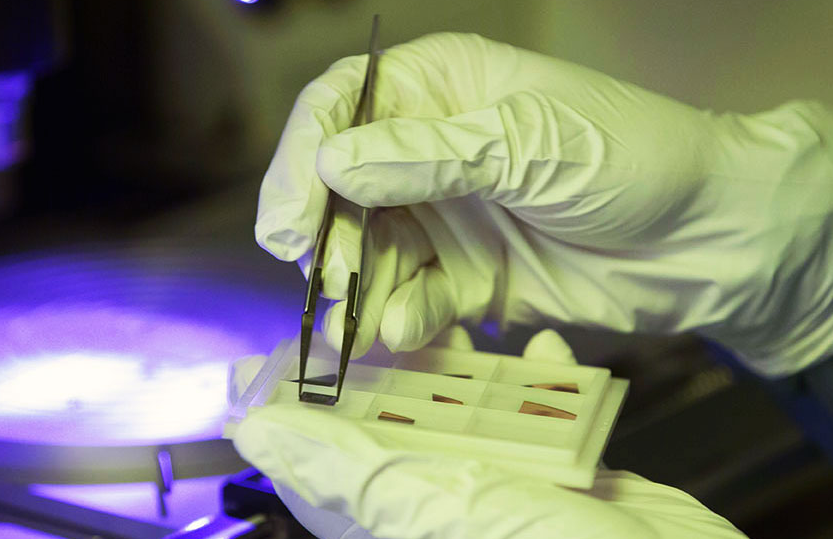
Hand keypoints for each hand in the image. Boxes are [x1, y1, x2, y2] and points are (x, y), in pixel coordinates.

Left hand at [230, 329, 745, 538]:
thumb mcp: (443, 509)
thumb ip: (351, 472)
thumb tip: (257, 436)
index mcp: (407, 521)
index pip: (323, 468)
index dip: (299, 409)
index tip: (287, 353)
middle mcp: (452, 509)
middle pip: (396, 431)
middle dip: (389, 371)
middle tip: (382, 314)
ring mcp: (516, 497)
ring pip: (468, 417)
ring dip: (464, 369)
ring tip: (459, 329)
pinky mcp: (575, 484)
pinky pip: (543, 422)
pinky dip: (543, 383)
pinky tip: (547, 355)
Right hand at [255, 32, 832, 375]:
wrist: (713, 239)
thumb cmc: (637, 159)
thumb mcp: (532, 144)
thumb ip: (430, 158)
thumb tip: (332, 164)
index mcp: (444, 87)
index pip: (341, 107)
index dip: (301, 158)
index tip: (288, 218)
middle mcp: (433, 149)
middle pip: (341, 189)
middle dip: (328, 236)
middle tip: (329, 278)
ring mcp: (449, 216)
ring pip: (370, 252)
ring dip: (359, 289)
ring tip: (364, 321)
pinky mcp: (471, 279)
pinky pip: (413, 300)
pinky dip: (403, 318)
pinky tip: (408, 331)